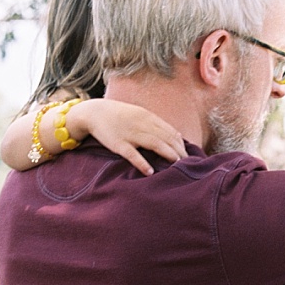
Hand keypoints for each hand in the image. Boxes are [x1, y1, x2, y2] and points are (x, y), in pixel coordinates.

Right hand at [69, 99, 186, 174]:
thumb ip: (158, 125)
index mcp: (148, 117)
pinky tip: (150, 171)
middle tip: (188, 163)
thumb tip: (178, 136)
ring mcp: (130, 134)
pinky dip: (141, 162)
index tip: (190, 155)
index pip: (171, 132)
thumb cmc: (120, 116)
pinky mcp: (118, 144)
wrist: (94, 112)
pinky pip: (132, 154)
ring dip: (168, 154)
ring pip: (154, 144)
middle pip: (166, 138)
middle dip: (179, 151)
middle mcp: (142, 125)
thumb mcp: (140, 115)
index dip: (181, 144)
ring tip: (177, 165)